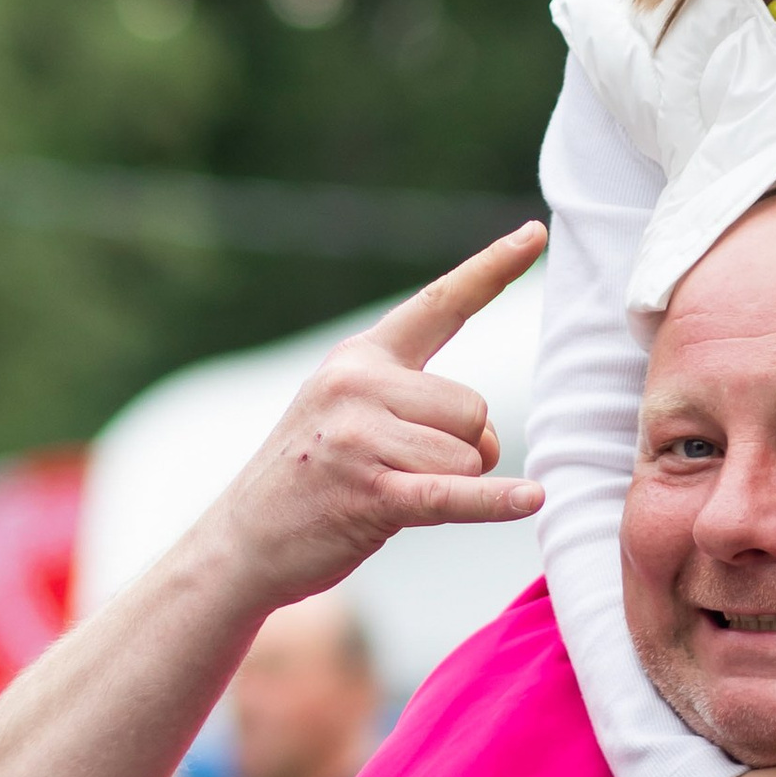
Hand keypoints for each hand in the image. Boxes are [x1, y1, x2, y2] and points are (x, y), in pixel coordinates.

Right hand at [201, 222, 545, 613]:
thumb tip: (485, 438)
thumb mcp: (350, 412)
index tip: (535, 234)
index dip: (492, 269)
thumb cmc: (312, 477)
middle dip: (464, 447)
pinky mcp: (369, 493)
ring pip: (468, 456)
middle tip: (408, 470)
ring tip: (392, 493)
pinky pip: (453, 493)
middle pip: (474, 408)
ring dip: (452, 485)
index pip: (440, 304)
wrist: (240, 541)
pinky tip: (531, 500)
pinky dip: (494, 502)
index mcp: (360, 357)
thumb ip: (416, 401)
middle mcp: (358, 384)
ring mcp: (359, 437)